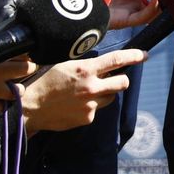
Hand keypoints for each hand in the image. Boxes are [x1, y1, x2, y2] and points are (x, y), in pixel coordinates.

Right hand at [18, 48, 145, 132]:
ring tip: (86, 93)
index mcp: (85, 69)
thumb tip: (99, 64)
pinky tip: (75, 105)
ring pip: (110, 97)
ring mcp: (91, 104)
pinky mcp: (87, 118)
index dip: (134, 56)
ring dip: (105, 93)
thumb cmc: (43, 82)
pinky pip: (96, 110)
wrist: (30, 108)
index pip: (117, 60)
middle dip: (122, 79)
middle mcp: (92, 87)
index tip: (144, 55)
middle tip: (116, 77)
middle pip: (122, 82)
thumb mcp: (64, 65)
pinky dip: (90, 106)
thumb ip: (84, 66)